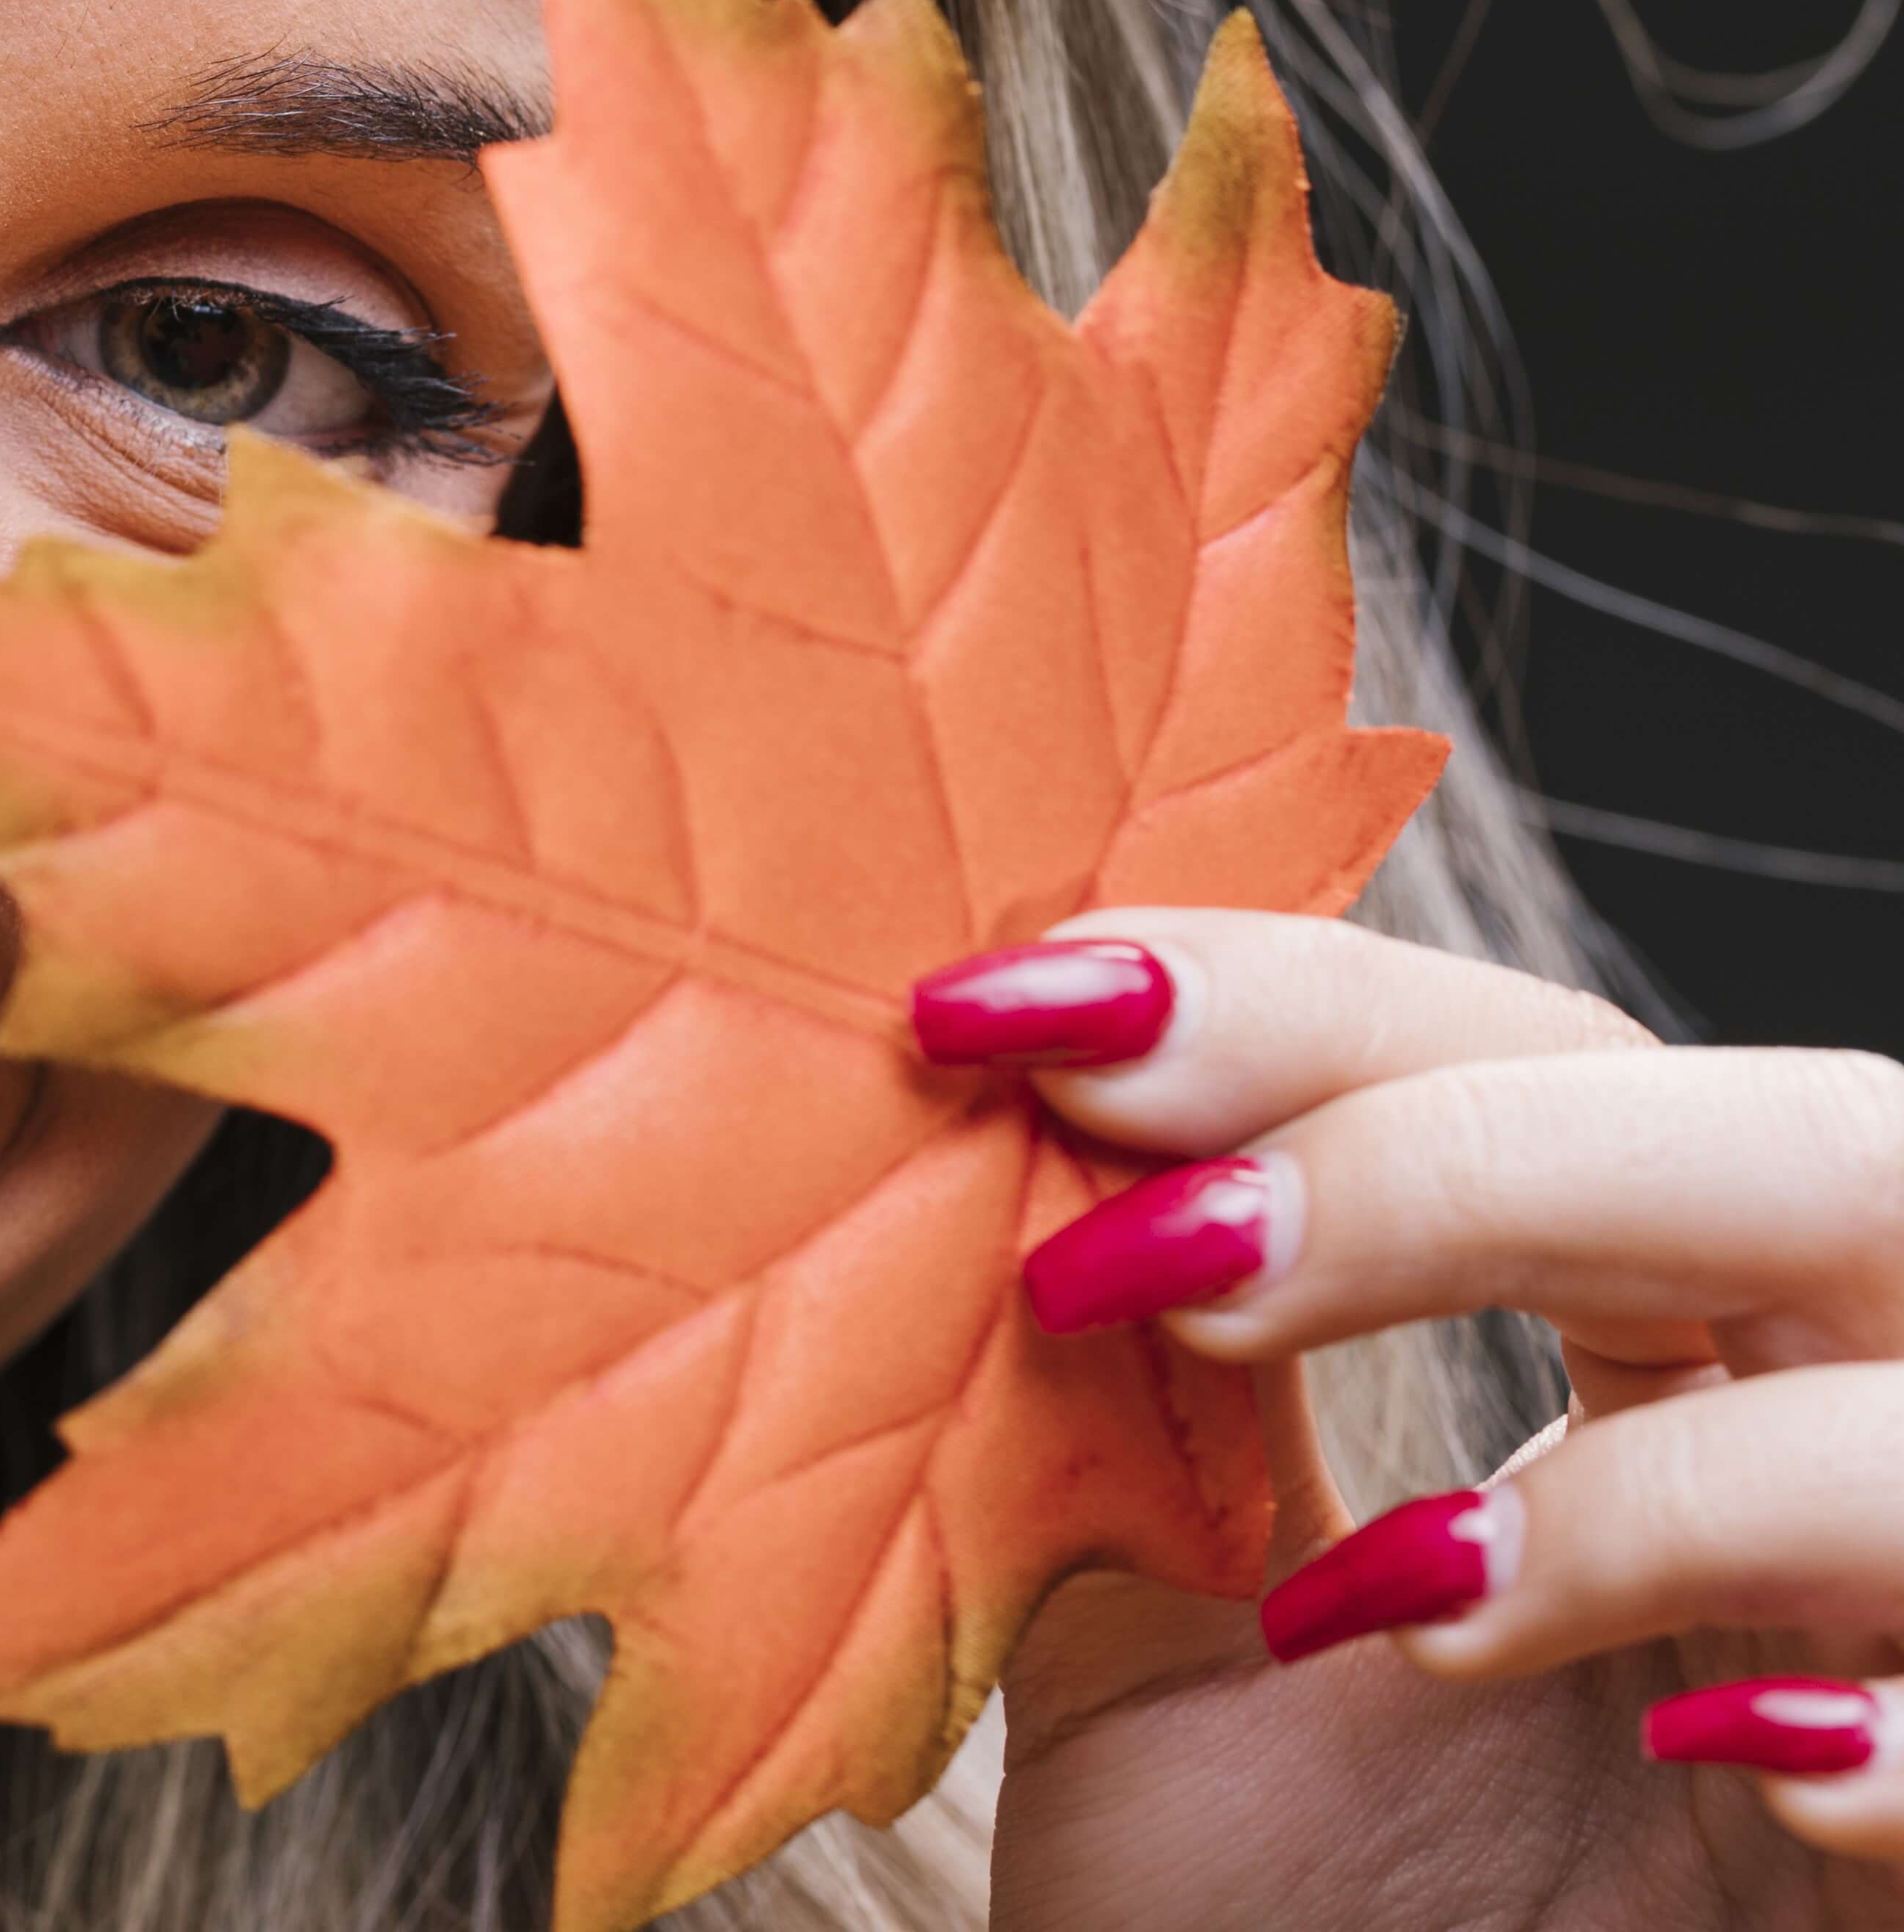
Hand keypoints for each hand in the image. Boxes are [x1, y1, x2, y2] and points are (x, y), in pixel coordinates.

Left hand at [954, 906, 1903, 1927]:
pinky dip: (1894, 1732)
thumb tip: (965, 1136)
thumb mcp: (1148, 1639)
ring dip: (1688, 1479)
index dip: (1303, 1008)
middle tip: (1176, 1247)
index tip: (1007, 1017)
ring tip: (1415, 1596)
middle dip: (1486, 1152)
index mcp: (1669, 1364)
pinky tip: (1724, 1767)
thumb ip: (1113, 1406)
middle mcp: (1843, 1469)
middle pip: (1839, 1158)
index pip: (1551, 1061)